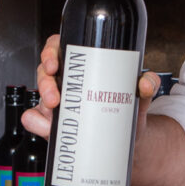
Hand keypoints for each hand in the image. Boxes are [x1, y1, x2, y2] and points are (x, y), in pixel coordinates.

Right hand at [26, 33, 159, 139]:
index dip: (51, 51)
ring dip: (42, 103)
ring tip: (55, 111)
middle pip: (44, 71)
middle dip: (45, 82)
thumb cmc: (129, 109)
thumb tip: (145, 83)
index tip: (55, 63)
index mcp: (84, 66)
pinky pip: (35, 120)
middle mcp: (67, 81)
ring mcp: (58, 102)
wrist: (129, 138)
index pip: (60, 47)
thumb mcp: (141, 94)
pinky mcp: (53, 123)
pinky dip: (36, 123)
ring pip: (38, 96)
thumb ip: (149, 83)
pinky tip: (48, 127)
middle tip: (55, 97)